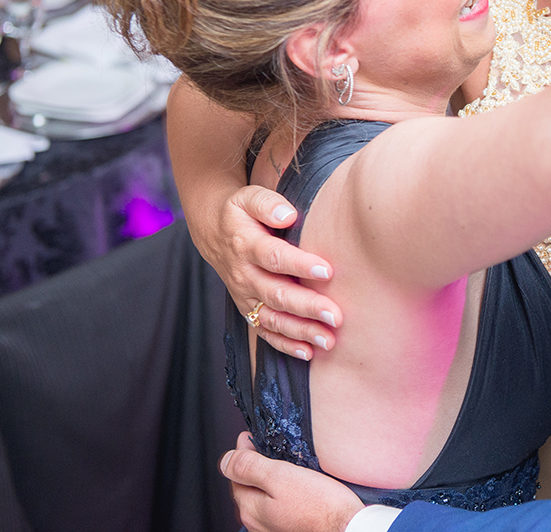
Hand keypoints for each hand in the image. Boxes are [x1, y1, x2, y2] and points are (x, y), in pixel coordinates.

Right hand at [207, 185, 342, 358]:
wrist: (214, 233)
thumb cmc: (242, 212)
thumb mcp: (249, 197)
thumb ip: (268, 203)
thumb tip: (289, 214)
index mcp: (246, 244)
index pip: (273, 257)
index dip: (299, 265)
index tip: (327, 270)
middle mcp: (244, 274)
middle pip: (276, 294)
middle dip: (307, 306)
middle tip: (336, 315)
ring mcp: (245, 296)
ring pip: (272, 318)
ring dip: (300, 331)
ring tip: (329, 339)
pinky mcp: (249, 310)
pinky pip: (265, 332)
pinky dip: (286, 344)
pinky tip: (309, 352)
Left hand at [221, 432, 363, 531]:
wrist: (347, 528)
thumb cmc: (321, 506)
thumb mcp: (281, 476)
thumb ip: (250, 467)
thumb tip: (226, 460)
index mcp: (251, 508)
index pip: (236, 473)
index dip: (243, 450)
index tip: (252, 436)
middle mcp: (257, 522)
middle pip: (249, 485)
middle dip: (256, 465)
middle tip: (269, 446)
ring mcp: (273, 527)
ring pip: (264, 495)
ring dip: (270, 479)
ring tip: (285, 462)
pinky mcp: (290, 527)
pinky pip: (279, 505)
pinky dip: (283, 492)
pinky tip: (297, 485)